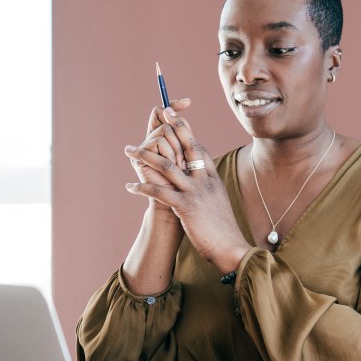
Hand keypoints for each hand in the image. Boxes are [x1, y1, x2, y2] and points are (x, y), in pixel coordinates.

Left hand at [124, 110, 251, 271]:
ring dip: (145, 156)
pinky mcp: (185, 207)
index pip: (199, 149)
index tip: (177, 119)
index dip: (187, 132)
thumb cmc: (223, 229)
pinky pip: (159, 192)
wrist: (231, 247)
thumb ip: (208, 190)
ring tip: (129, 150)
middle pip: (187, 147)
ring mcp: (195, 192)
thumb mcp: (218, 203)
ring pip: (167, 166)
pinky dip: (142, 188)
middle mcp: (205, 180)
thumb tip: (200, 185)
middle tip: (161, 113)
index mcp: (213, 179)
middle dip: (173, 128)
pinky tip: (130, 187)